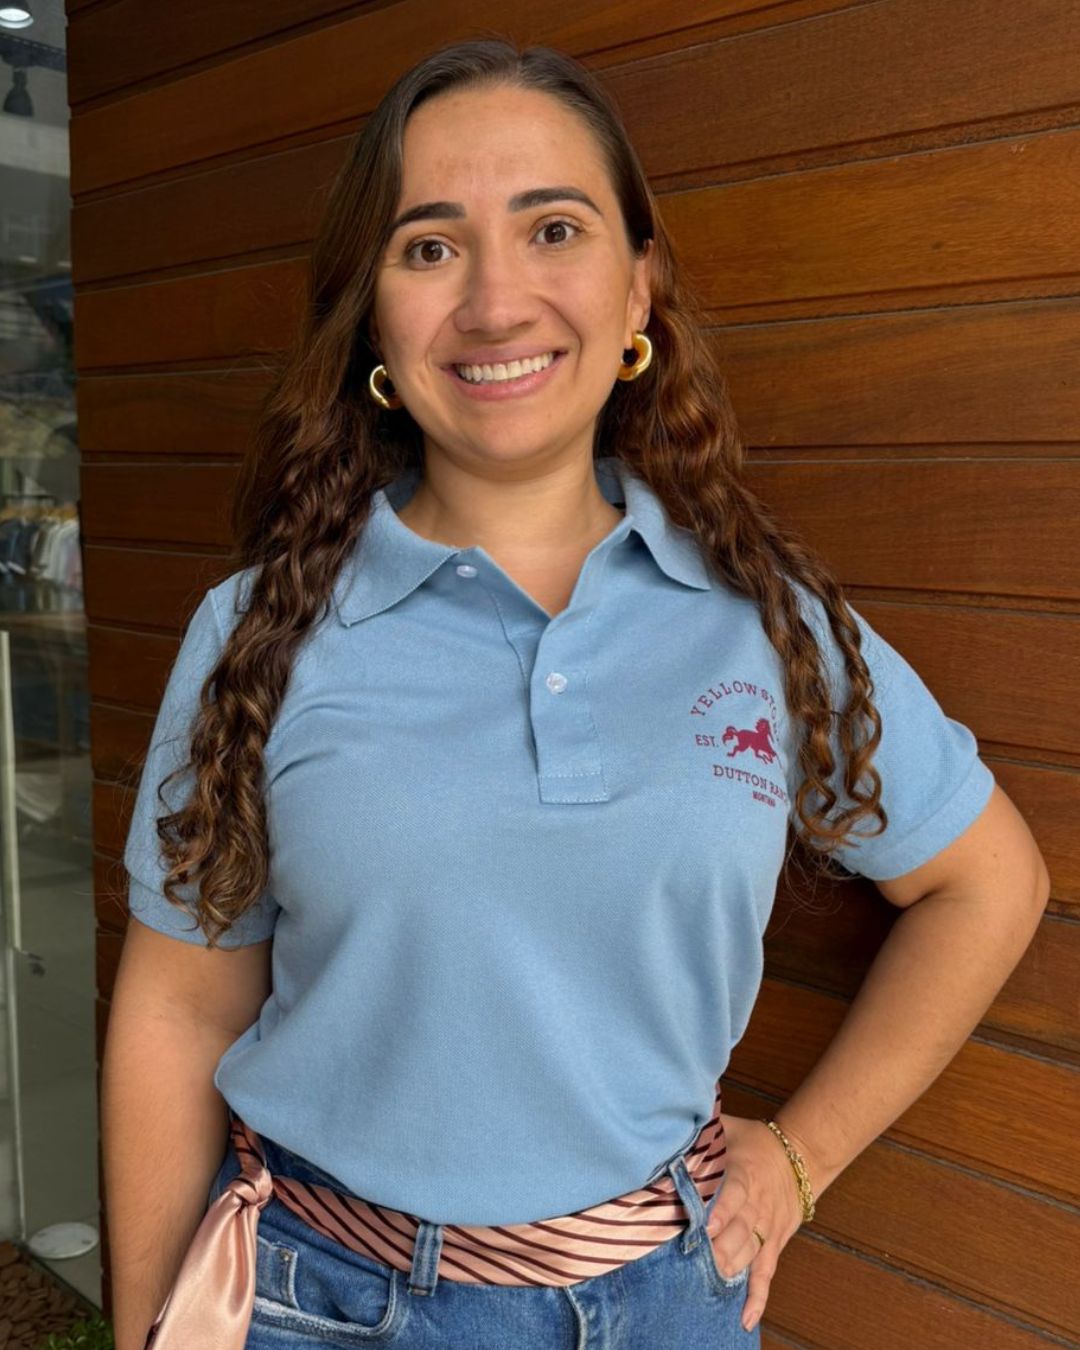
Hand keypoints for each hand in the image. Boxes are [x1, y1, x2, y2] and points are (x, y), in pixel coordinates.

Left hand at [704, 1113, 806, 1333]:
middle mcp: (757, 1204)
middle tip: (697, 1263)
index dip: (721, 1211)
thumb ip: (703, 1131)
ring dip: (730, 1269)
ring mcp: (767, 1228)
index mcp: (745, 1173)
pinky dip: (758, 1297)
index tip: (704, 1226)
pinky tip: (745, 1317)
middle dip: (719, 1249)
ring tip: (709, 1285)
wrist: (799, 1156)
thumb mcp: (729, 1128)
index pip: (734, 1193)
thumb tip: (668, 1125)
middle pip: (740, 1230)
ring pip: (749, 1253)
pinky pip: (766, 1274)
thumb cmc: (753, 1141)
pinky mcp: (773, 1244)